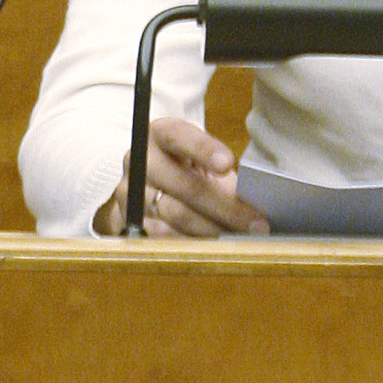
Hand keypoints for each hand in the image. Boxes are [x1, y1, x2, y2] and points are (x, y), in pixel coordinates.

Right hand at [92, 114, 268, 239]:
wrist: (146, 182)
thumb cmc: (183, 166)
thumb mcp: (198, 157)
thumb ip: (219, 169)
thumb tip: (251, 197)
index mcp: (159, 134)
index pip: (179, 137)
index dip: (203, 150)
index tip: (228, 164)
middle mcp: (139, 160)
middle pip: (183, 185)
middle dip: (224, 206)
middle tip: (255, 223)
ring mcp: (128, 192)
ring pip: (175, 215)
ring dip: (213, 230)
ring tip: (241, 237)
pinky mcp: (127, 222)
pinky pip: (163, 238)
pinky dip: (193, 244)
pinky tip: (215, 248)